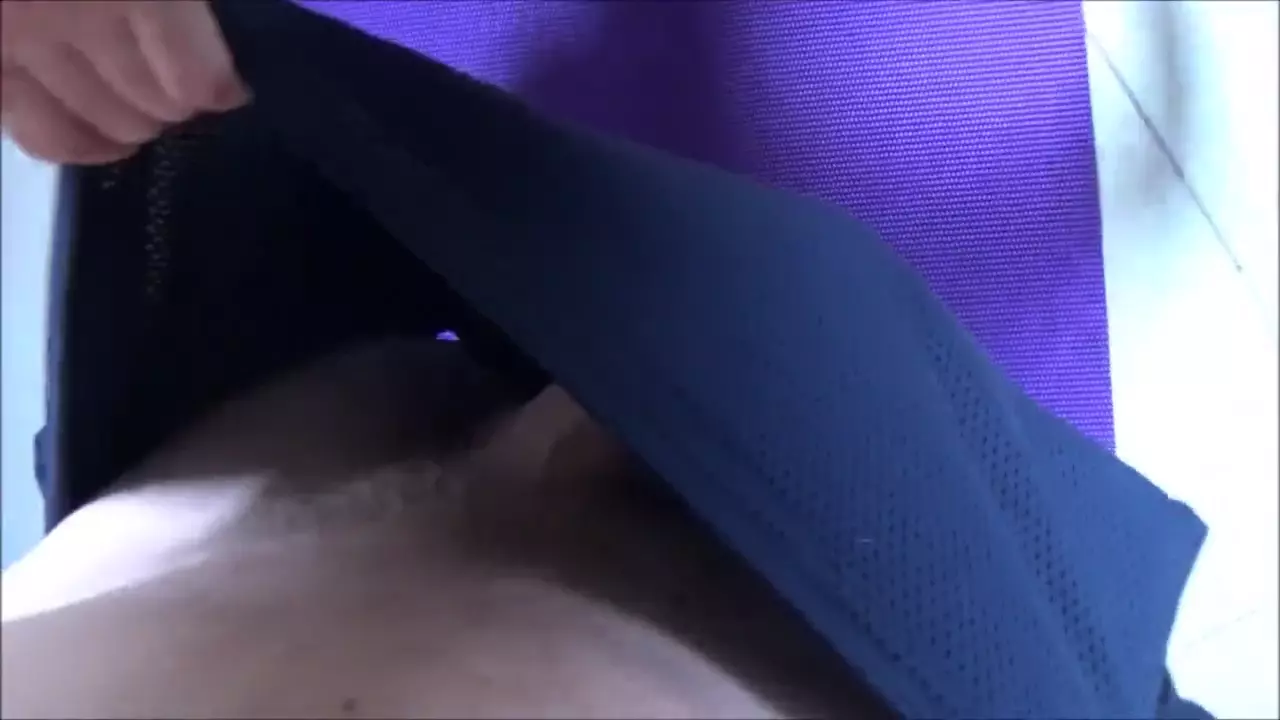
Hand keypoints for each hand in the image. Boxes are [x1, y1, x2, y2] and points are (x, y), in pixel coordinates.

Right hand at [1, 0, 246, 164]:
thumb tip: (219, 30)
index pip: (195, 77)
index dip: (221, 87)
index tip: (230, 85)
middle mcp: (68, 14)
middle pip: (149, 104)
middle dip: (175, 102)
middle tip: (179, 83)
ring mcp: (11, 41)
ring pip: (95, 126)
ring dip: (131, 122)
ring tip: (142, 104)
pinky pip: (33, 131)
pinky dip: (73, 141)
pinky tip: (94, 135)